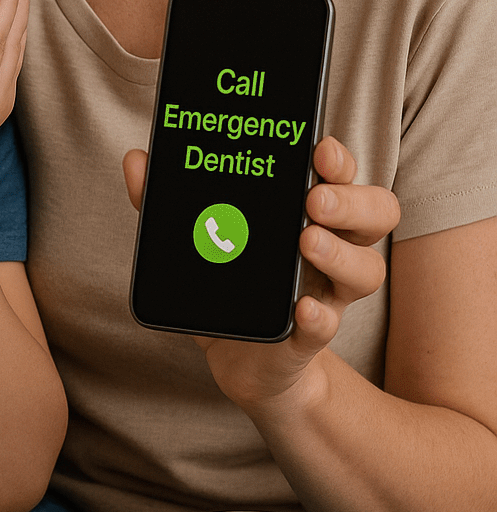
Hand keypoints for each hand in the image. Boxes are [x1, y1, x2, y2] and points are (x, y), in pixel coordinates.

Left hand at [122, 135, 399, 407]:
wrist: (240, 361)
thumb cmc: (228, 286)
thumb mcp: (196, 242)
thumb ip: (166, 203)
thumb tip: (136, 160)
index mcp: (309, 215)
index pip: (342, 176)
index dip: (339, 160)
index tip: (318, 149)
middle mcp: (331, 250)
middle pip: (375, 214)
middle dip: (352, 200)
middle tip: (314, 199)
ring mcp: (326, 295)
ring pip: (367, 270)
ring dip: (340, 253)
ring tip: (307, 241)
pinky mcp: (308, 339)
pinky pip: (326, 328)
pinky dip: (317, 319)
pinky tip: (301, 310)